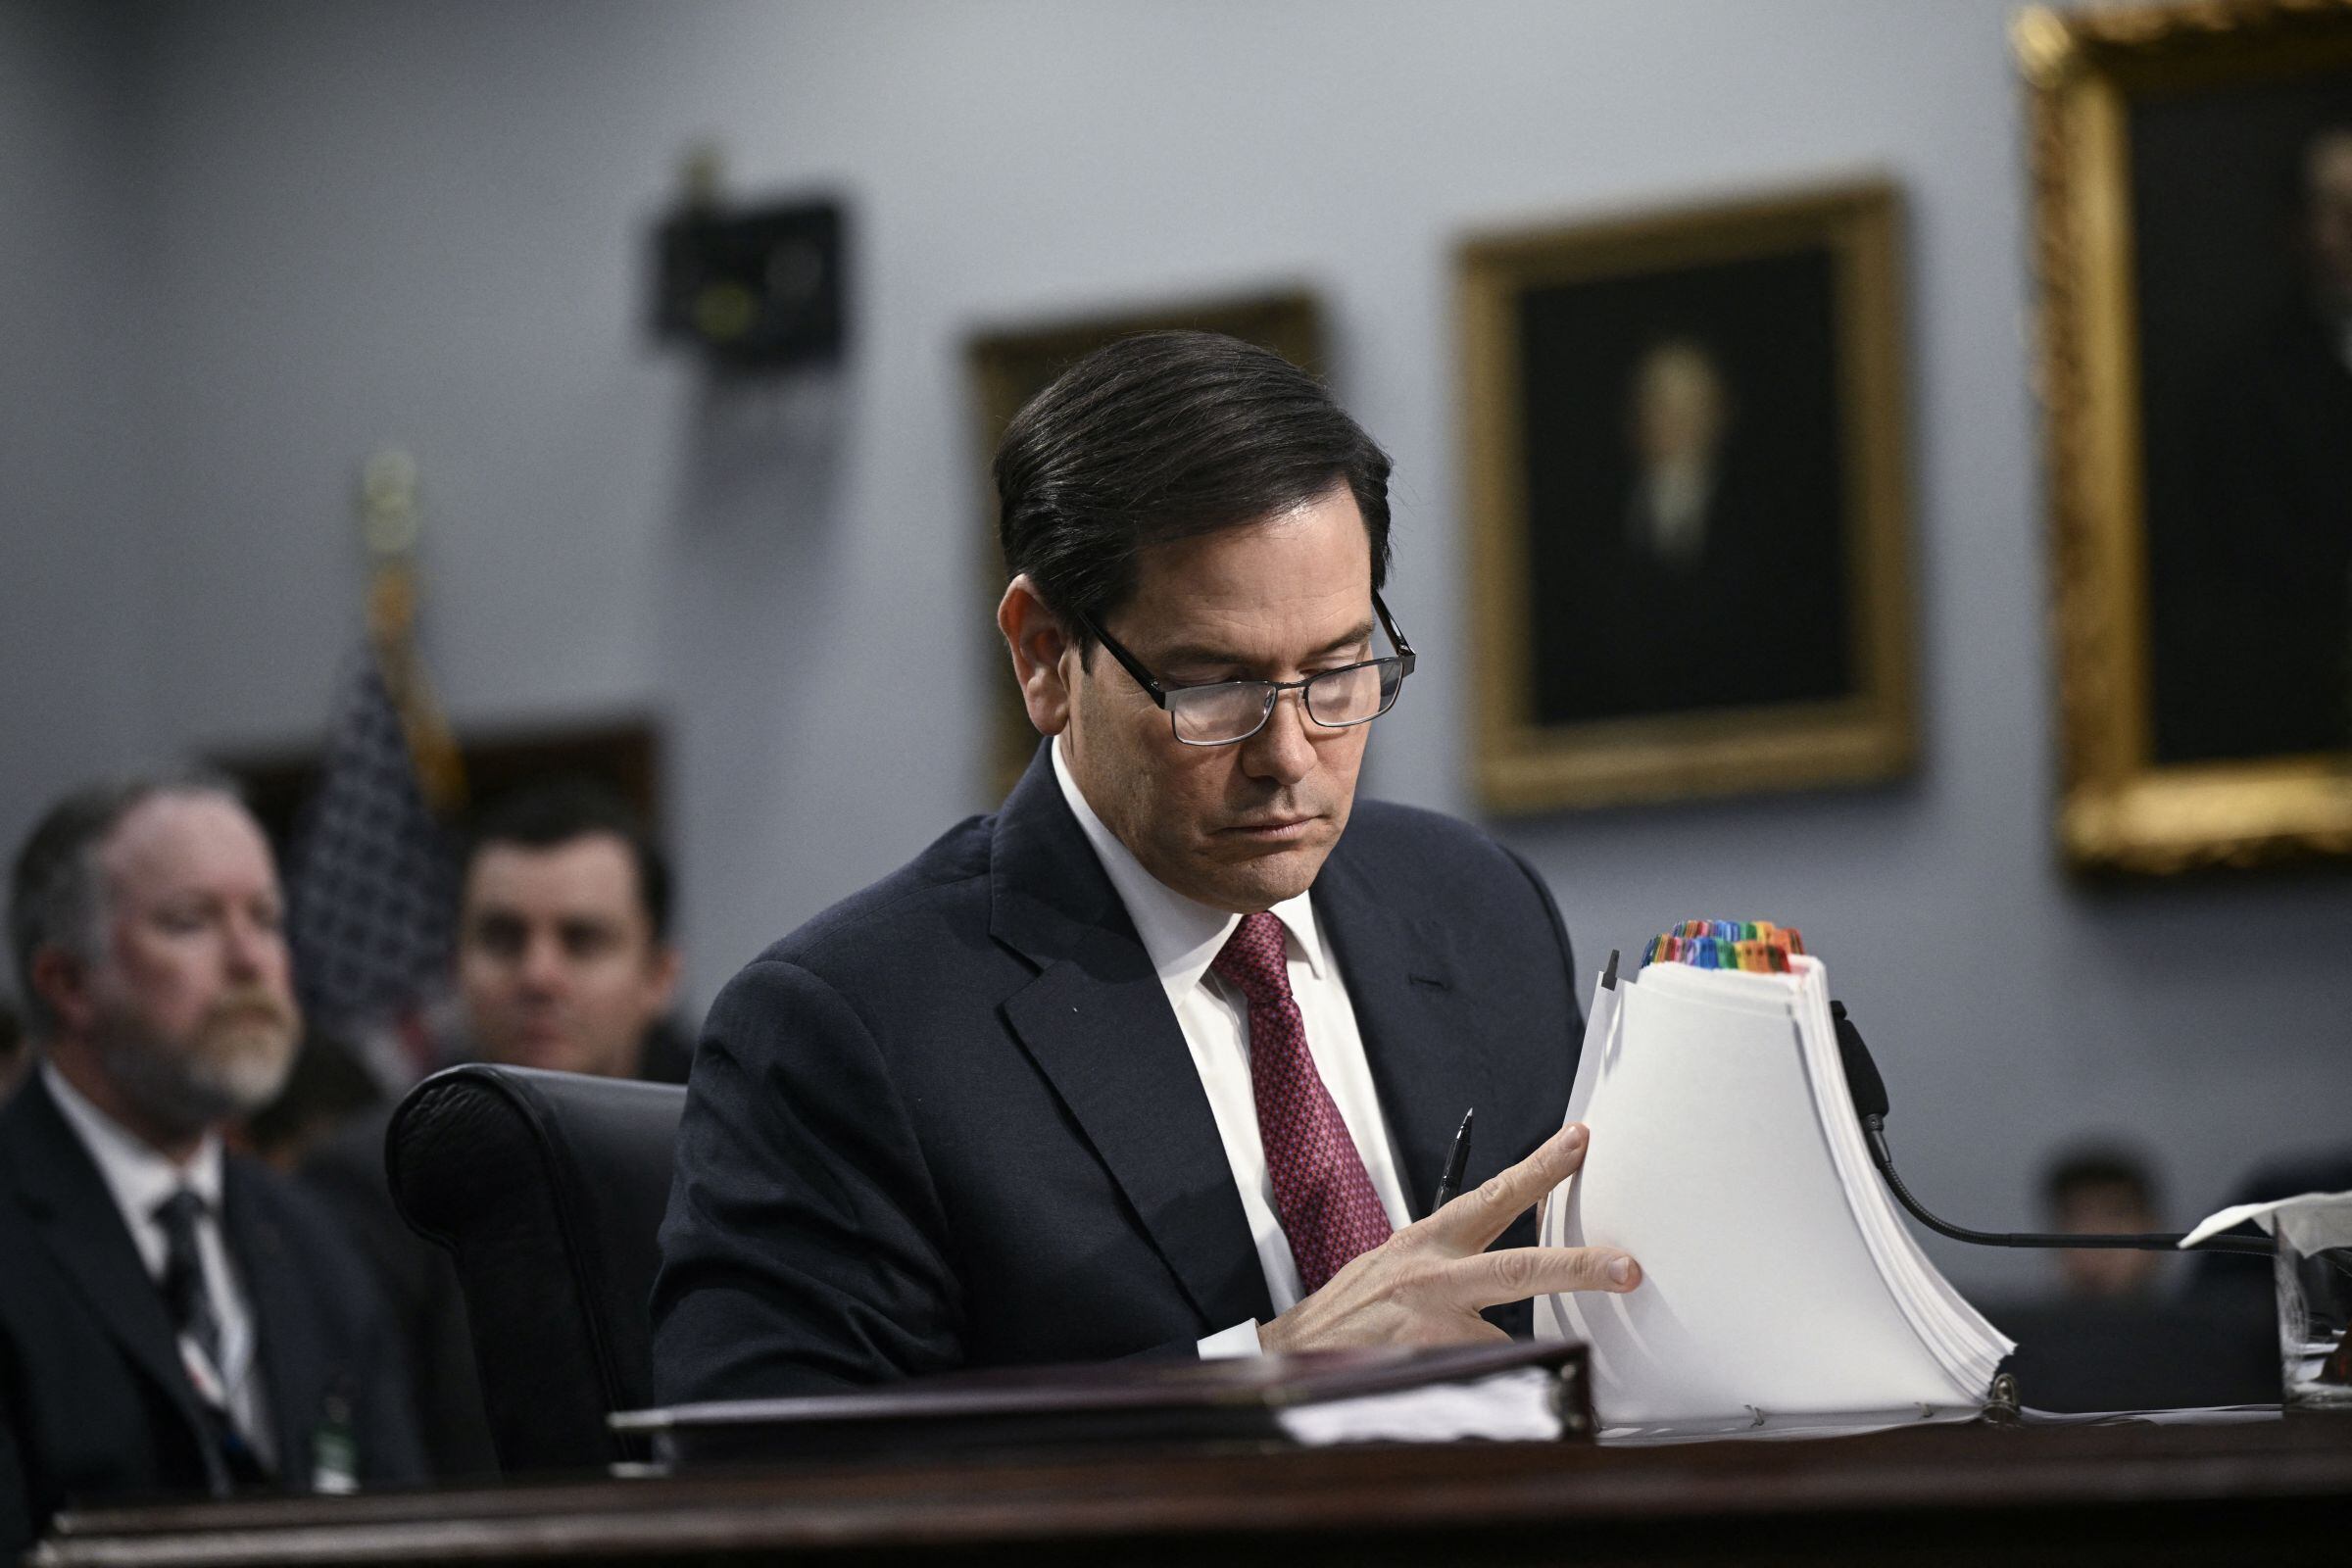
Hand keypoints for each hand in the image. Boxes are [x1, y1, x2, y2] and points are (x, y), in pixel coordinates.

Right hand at [1257, 1123, 1638, 1354]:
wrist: (1289, 1353)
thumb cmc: (1347, 1313)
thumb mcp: (1394, 1268)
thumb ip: (1448, 1264)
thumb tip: (1504, 1271)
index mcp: (1426, 1242)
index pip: (1493, 1197)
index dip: (1539, 1169)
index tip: (1578, 1142)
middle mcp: (1432, 1275)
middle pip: (1520, 1267)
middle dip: (1580, 1268)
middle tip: (1625, 1269)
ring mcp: (1430, 1322)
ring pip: (1500, 1339)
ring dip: (1493, 1353)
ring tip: (1449, 1356)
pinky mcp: (1425, 1362)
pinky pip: (1481, 1373)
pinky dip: (1477, 1380)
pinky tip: (1439, 1378)